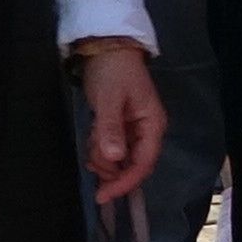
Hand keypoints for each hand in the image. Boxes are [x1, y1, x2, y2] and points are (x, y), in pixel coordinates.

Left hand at [73, 45, 162, 203]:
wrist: (106, 46)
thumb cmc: (112, 70)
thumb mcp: (110, 99)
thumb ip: (111, 128)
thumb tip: (114, 158)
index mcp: (152, 125)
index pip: (143, 164)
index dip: (124, 182)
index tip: (104, 195)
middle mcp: (146, 130)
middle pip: (132, 164)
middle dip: (111, 170)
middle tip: (90, 165)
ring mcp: (133, 128)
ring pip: (120, 158)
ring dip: (103, 159)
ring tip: (90, 145)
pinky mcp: (120, 125)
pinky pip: (112, 146)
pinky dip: (100, 148)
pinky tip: (91, 139)